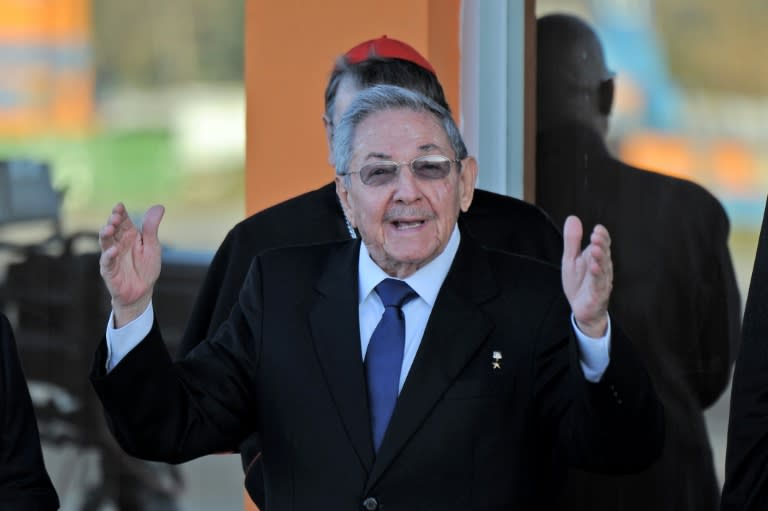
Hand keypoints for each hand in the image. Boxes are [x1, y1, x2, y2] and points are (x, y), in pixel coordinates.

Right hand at [99, 203, 164, 326]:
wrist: (142, 291)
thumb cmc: (146, 268)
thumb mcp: (153, 246)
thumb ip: (152, 228)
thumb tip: (159, 206)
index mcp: (129, 236)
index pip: (123, 221)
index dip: (120, 212)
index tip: (119, 206)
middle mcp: (118, 243)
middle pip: (113, 229)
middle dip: (112, 221)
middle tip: (115, 217)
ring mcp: (112, 256)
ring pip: (105, 243)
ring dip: (106, 235)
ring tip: (109, 228)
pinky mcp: (109, 270)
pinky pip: (107, 262)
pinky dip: (109, 256)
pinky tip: (113, 250)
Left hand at [561, 215, 611, 336]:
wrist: (581, 310)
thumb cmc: (579, 283)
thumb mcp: (571, 259)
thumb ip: (572, 241)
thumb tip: (573, 217)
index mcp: (596, 258)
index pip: (602, 244)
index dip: (602, 237)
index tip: (597, 229)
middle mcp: (602, 268)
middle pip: (604, 254)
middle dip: (601, 244)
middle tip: (596, 235)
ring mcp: (601, 282)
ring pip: (603, 268)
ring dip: (600, 258)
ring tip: (594, 248)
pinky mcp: (597, 295)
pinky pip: (598, 285)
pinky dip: (597, 276)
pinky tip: (594, 268)